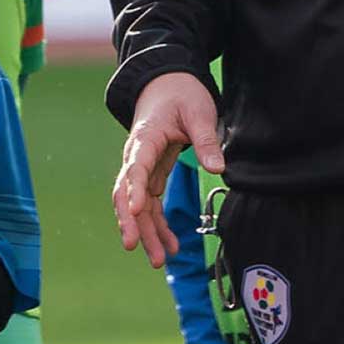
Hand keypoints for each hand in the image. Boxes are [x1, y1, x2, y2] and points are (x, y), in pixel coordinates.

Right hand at [112, 72, 221, 263]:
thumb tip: (217, 169)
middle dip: (130, 222)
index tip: (134, 210)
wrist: (166, 83)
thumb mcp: (199, 113)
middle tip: (135, 246)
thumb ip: (206, 140)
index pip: (135, 167)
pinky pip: (149, 204)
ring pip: (136, 205)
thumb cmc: (181, 94)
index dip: (133, 189)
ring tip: (159, 259)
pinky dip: (157, 225)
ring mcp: (141, 167)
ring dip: (145, 231)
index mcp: (145, 138)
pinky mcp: (150, 174)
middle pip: (126, 193)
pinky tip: (170, 245)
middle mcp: (136, 156)